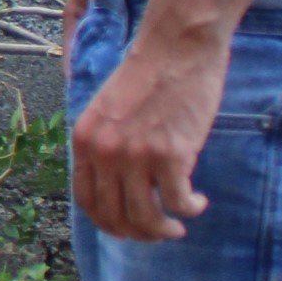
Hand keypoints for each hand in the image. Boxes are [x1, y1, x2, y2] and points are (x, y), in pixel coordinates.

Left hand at [71, 29, 222, 242]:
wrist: (176, 46)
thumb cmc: (150, 73)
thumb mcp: (109, 109)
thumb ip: (108, 143)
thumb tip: (120, 183)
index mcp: (85, 140)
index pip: (87, 199)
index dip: (107, 222)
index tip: (126, 230)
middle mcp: (105, 152)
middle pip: (115, 215)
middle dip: (137, 233)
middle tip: (158, 233)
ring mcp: (136, 155)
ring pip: (145, 217)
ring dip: (162, 231)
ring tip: (177, 228)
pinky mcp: (171, 155)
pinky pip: (177, 202)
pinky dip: (189, 209)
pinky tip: (197, 202)